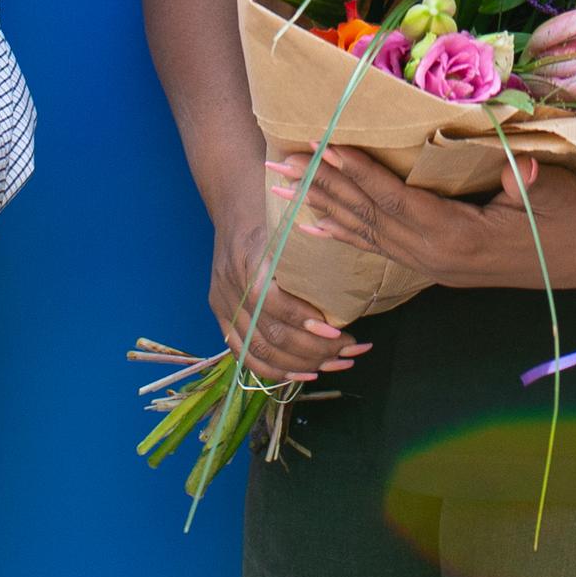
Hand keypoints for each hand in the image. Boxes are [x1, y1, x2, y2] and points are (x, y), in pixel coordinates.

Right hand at [207, 201, 369, 383]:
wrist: (233, 202)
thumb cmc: (273, 208)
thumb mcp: (292, 219)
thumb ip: (313, 249)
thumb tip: (355, 279)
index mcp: (250, 259)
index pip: (271, 302)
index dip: (304, 322)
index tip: (338, 332)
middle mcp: (231, 286)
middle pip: (268, 334)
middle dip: (313, 350)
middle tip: (349, 351)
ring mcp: (222, 304)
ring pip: (258, 351)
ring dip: (300, 365)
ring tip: (336, 363)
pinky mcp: (220, 316)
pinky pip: (243, 354)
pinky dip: (274, 371)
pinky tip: (303, 374)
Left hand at [287, 147, 575, 289]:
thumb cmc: (571, 214)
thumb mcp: (556, 193)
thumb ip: (531, 184)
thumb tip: (522, 168)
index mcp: (459, 239)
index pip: (397, 204)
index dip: (361, 176)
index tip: (326, 149)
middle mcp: (437, 258)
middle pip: (370, 219)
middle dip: (325, 188)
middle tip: (280, 163)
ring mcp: (435, 266)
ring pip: (369, 235)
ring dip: (326, 207)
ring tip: (284, 187)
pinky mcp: (437, 264)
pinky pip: (381, 248)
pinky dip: (348, 230)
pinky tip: (318, 223)